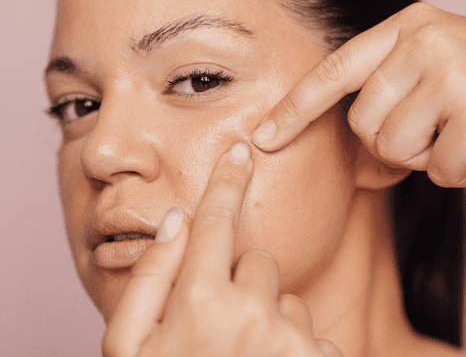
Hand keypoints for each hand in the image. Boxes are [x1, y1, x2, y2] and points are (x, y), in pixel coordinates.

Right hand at [102, 142, 341, 356]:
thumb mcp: (129, 347)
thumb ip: (150, 278)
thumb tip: (179, 222)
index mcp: (200, 301)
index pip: (215, 222)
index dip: (225, 183)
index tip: (239, 155)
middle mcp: (253, 313)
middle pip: (257, 265)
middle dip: (240, 287)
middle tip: (218, 334)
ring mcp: (292, 342)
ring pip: (286, 301)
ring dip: (268, 323)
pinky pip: (310, 335)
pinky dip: (293, 351)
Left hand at [250, 2, 465, 187]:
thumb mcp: (435, 70)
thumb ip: (388, 94)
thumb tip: (354, 159)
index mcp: (407, 27)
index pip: (333, 72)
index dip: (294, 109)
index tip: (262, 138)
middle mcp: (424, 41)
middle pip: (363, 126)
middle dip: (394, 143)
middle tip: (437, 129)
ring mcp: (452, 72)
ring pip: (395, 150)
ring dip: (427, 157)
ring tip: (463, 131)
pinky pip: (440, 170)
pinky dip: (460, 172)